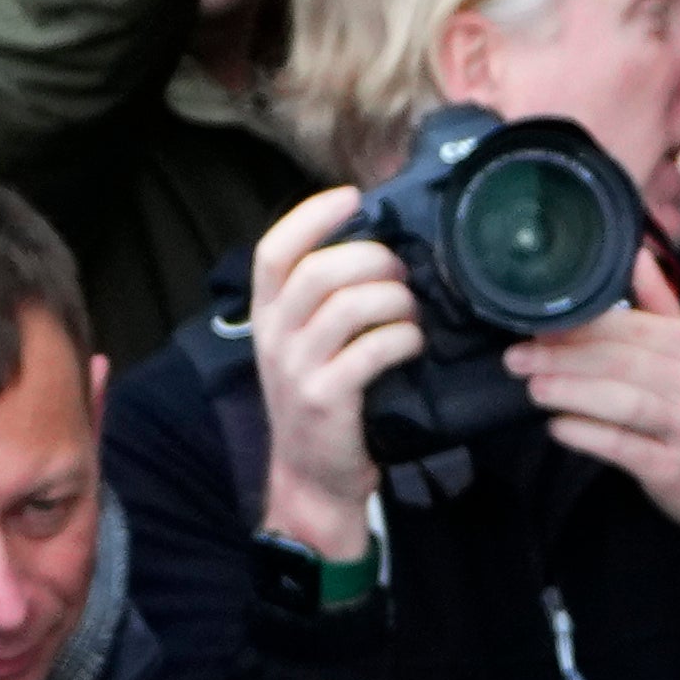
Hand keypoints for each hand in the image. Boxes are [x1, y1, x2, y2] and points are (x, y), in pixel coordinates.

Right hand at [244, 185, 420, 561]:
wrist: (312, 481)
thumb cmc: (321, 402)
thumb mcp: (304, 346)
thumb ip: (324, 300)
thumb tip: (380, 243)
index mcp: (266, 315)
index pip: (274, 250)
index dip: (312, 215)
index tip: (353, 197)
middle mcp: (274, 338)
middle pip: (319, 271)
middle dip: (373, 260)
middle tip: (402, 271)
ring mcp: (298, 370)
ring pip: (350, 306)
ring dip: (394, 298)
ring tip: (412, 310)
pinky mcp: (327, 400)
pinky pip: (372, 350)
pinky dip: (403, 339)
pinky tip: (413, 344)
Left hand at [505, 263, 679, 588]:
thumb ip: (666, 308)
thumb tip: (636, 255)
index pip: (635, 327)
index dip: (583, 325)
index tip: (541, 325)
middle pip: (620, 360)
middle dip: (563, 356)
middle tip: (518, 356)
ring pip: (618, 398)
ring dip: (568, 390)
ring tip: (532, 386)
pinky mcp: (674, 469)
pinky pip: (620, 444)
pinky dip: (584, 433)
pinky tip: (558, 426)